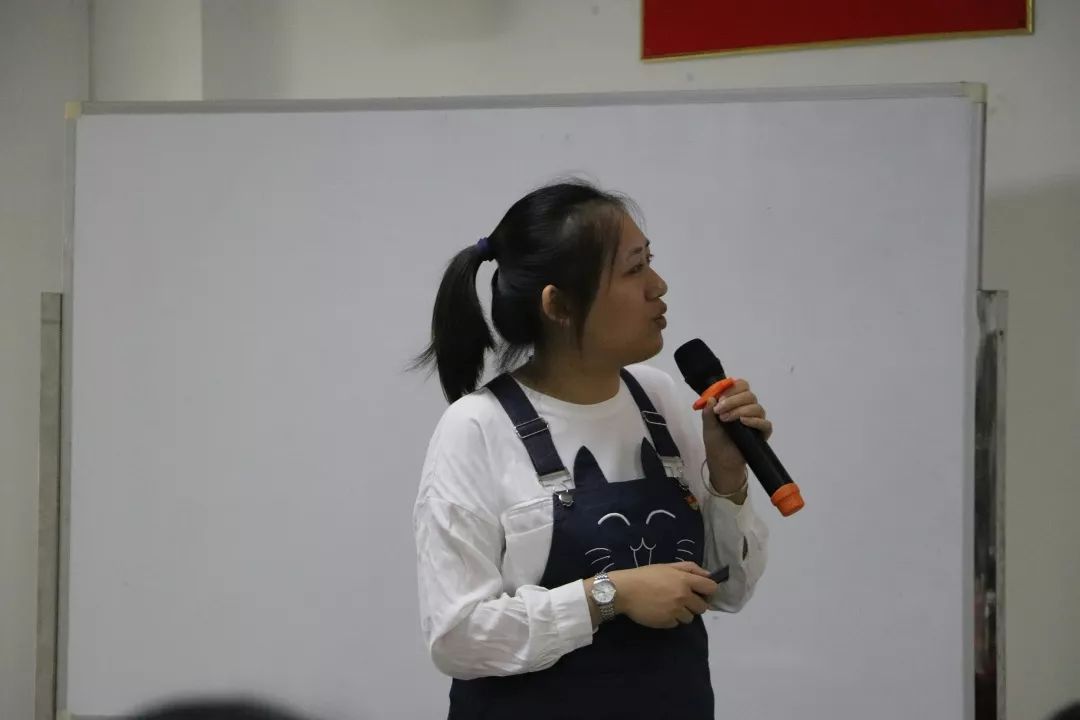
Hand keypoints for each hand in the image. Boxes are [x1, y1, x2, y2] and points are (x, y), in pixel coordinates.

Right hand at [608, 562, 717, 628]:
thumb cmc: (645, 575)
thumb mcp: (667, 566)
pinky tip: (661, 611)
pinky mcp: (667, 622)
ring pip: (690, 618)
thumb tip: (708, 575)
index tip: (700, 592)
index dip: (708, 591)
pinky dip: (671, 619)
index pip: (711, 588)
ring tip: (669, 606)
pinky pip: (676, 623)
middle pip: (702, 607)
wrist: (624, 590)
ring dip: (683, 613)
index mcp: (685, 580)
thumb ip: (689, 568)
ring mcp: (676, 611)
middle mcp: (683, 596)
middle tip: (683, 600)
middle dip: (695, 604)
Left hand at [701, 379, 771, 494]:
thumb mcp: (708, 426)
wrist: (722, 461)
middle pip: (749, 394)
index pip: (740, 386)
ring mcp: (756, 420)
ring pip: (756, 407)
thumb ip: (708, 412)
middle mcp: (748, 408)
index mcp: (736, 402)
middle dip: (733, 400)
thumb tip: (711, 398)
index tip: (720, 398)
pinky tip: (743, 422)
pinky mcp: (763, 433)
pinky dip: (754, 420)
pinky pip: (765, 423)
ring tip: (726, 419)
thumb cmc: (716, 441)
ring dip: (740, 410)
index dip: (731, 388)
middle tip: (720, 410)